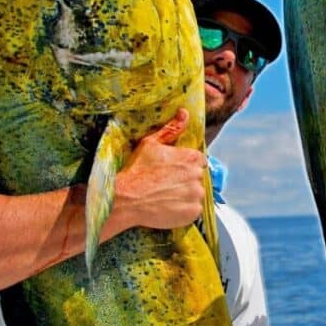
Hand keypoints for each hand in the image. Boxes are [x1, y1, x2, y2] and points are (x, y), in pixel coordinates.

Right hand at [113, 108, 206, 228]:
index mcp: (192, 157)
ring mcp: (196, 195)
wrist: (126, 199)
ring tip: (165, 197)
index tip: (172, 171)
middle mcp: (198, 175)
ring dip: (185, 196)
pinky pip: (193, 211)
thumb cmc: (137, 169)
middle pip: (197, 178)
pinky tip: (167, 207)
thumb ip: (172, 129)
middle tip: (166, 185)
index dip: (185, 166)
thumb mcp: (151, 144)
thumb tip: (185, 113)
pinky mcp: (192, 212)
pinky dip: (183, 210)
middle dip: (185, 180)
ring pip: (195, 194)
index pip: (199, 161)